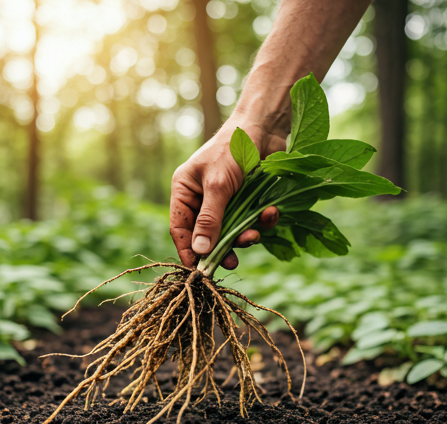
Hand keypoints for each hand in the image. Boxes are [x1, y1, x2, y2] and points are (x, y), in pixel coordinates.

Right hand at [170, 117, 285, 269]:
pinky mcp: (247, 200)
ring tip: (254, 234)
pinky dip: (261, 221)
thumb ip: (209, 219)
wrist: (265, 126)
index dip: (188, 250)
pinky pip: (251, 220)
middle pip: (206, 235)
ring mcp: (226, 201)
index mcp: (185, 192)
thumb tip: (200, 250)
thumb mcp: (218, 186)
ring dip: (243, 236)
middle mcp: (202, 199)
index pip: (180, 228)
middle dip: (220, 248)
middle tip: (231, 261)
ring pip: (231, 231)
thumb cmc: (232, 150)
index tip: (198, 270)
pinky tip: (270, 213)